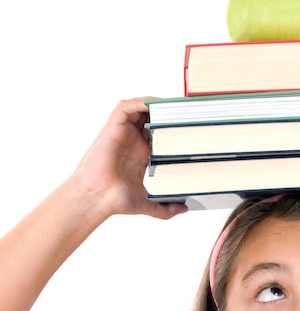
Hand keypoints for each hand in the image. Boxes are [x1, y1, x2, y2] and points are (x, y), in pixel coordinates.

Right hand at [68, 98, 186, 218]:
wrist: (97, 199)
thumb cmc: (115, 200)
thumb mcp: (149, 203)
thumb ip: (166, 208)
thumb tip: (184, 209)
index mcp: (143, 153)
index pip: (160, 131)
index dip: (173, 124)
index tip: (191, 123)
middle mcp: (133, 140)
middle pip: (151, 116)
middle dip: (167, 110)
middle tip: (186, 109)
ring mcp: (123, 133)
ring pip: (139, 108)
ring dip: (155, 103)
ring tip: (172, 103)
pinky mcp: (112, 128)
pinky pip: (124, 107)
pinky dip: (138, 102)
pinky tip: (153, 104)